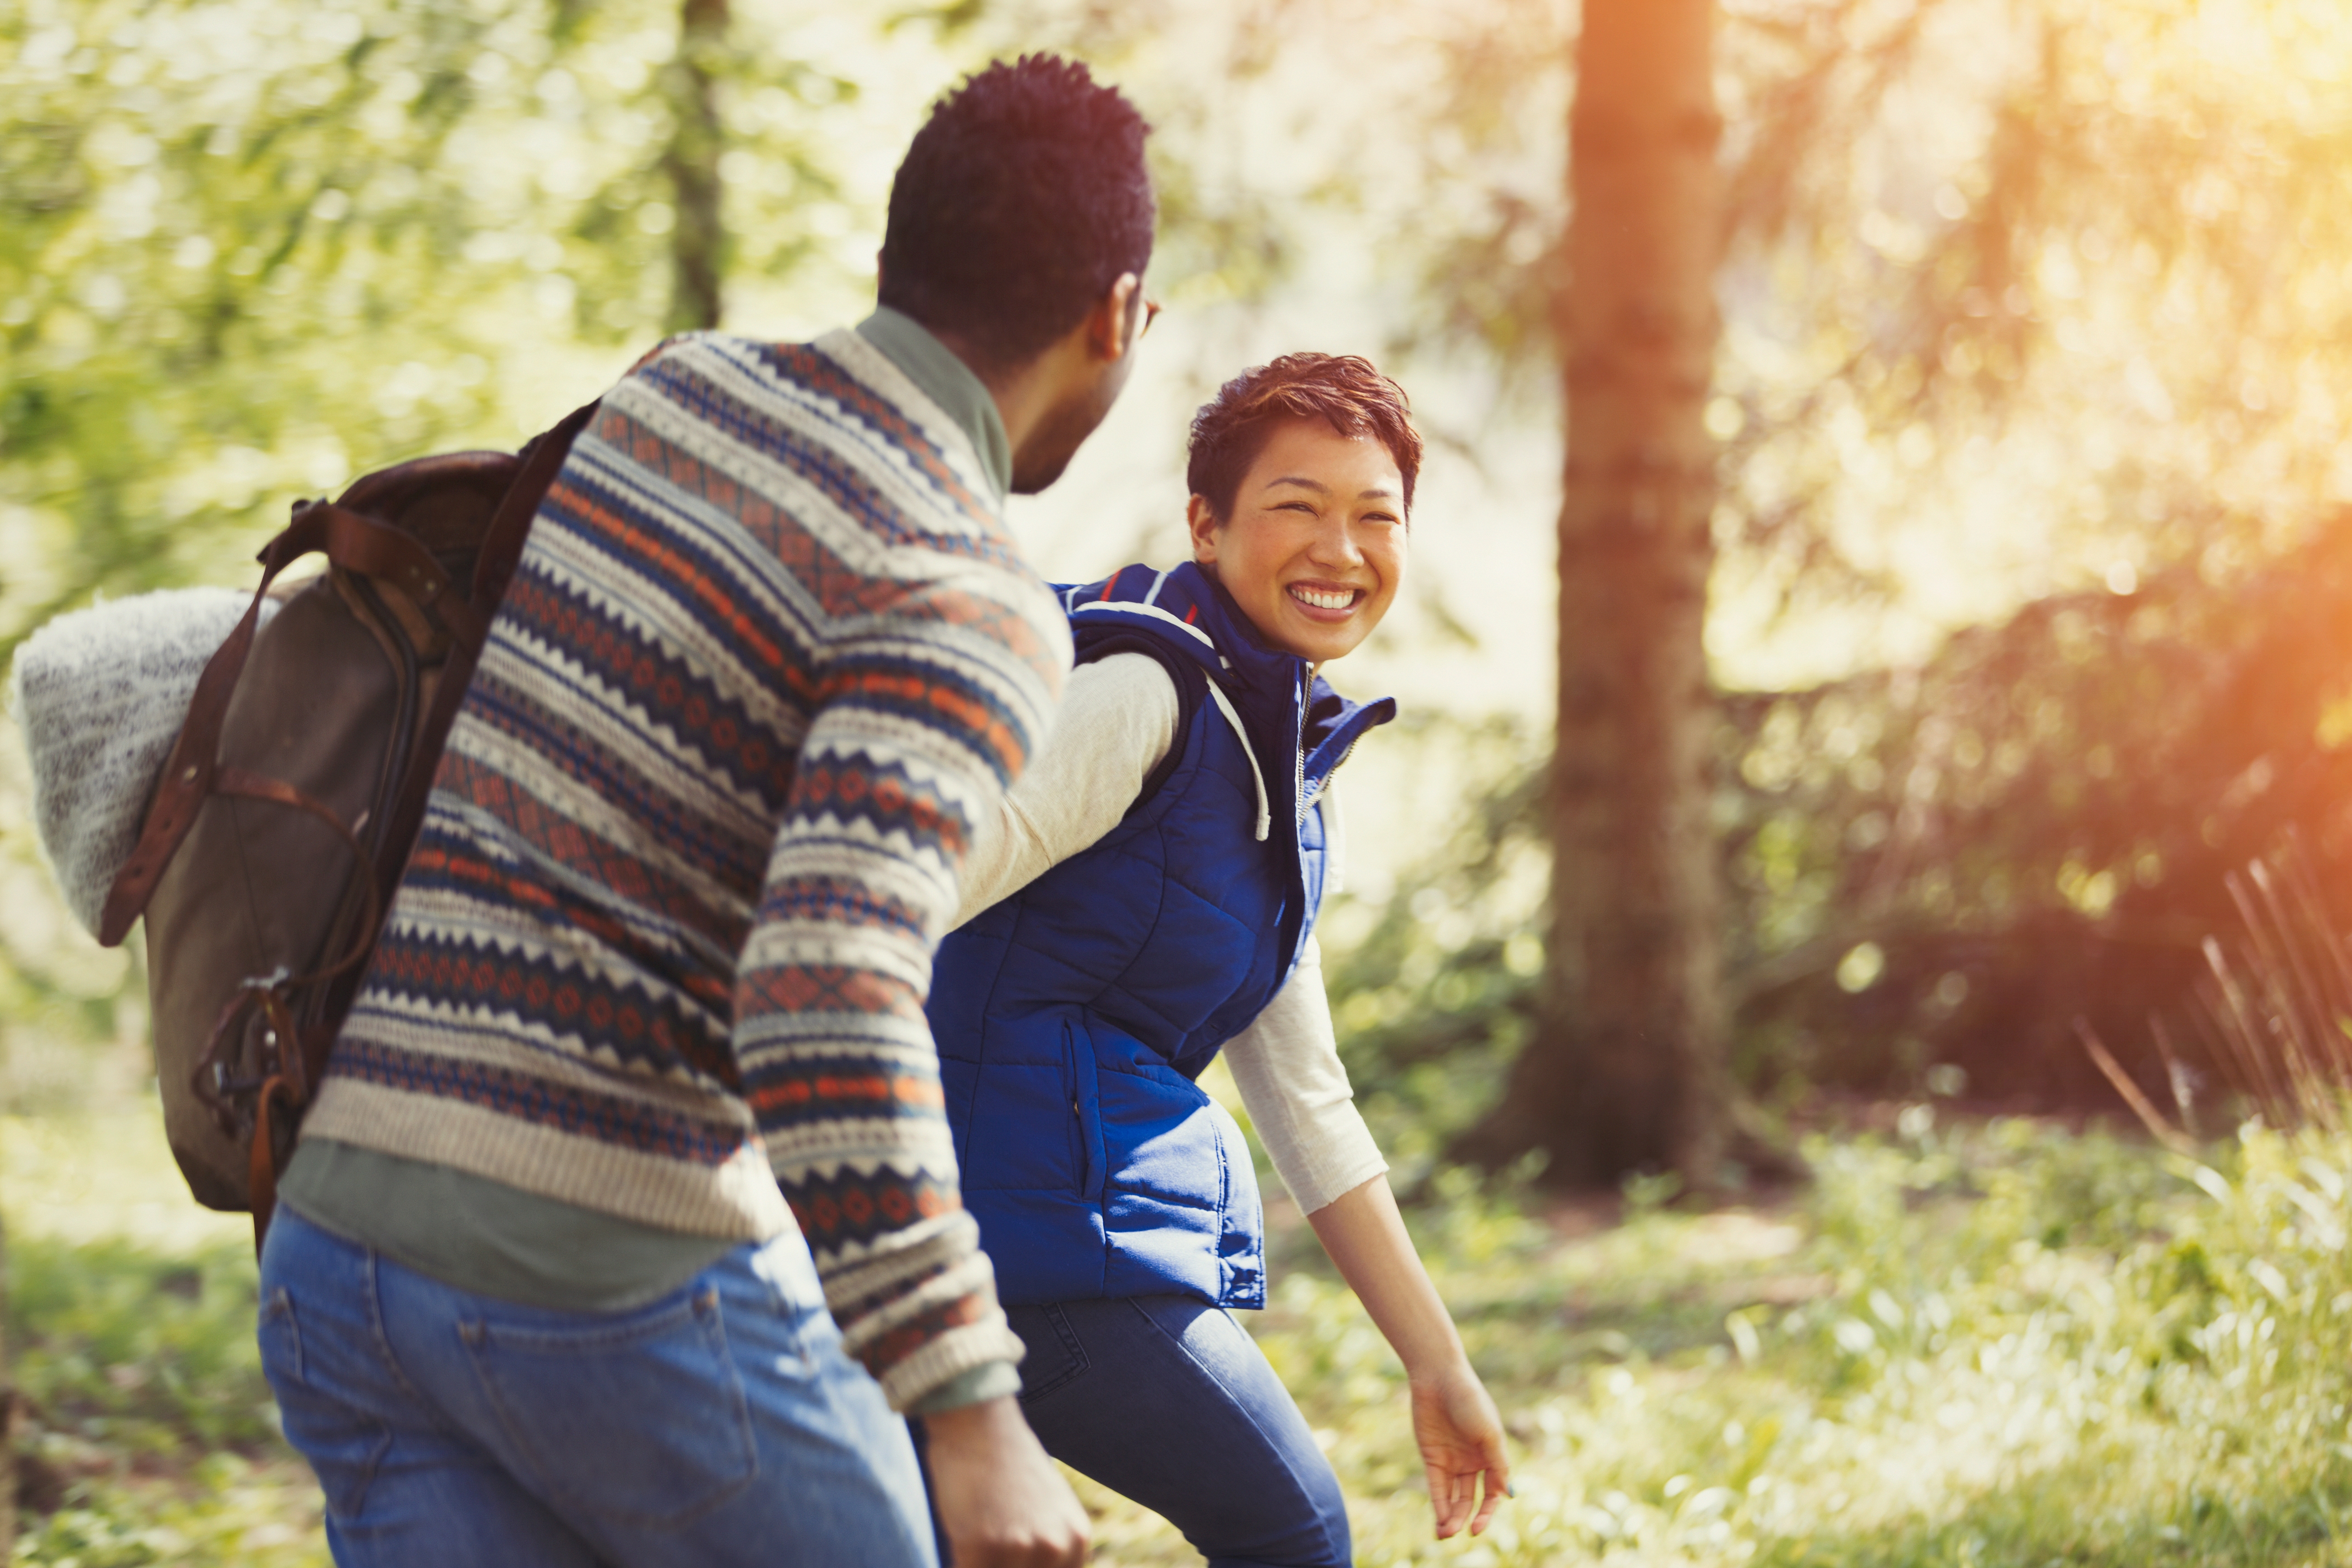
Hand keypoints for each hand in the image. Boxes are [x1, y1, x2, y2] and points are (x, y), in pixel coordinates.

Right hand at [922, 1395, 1089, 1566]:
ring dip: (981, 1562)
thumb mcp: (1051, 1507)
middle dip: (1000, 1565)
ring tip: (976, 1538)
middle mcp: (1055, 1548)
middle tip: (992, 1547)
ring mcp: (1020, 1549)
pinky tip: (960, 1541)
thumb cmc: (1008, 1464)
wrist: (979, 1423)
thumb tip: (1040, 1566)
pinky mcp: (981, 1548)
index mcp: (1076, 1540)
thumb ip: (1053, 1544)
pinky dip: (959, 1561)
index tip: (1011, 1558)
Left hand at [1409, 1361, 1508, 1538]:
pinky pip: (1437, 1487)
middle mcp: (1472, 1461)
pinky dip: (1438, 1505)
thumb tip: (1506, 1495)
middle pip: (1471, 1498)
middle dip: (1466, 1518)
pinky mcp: (1432, 1457)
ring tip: (1445, 1534)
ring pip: (1453, 1497)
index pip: (1492, 1492)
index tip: (1477, 1527)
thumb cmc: (1470, 1402)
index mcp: (1491, 1456)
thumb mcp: (1489, 1434)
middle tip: (1459, 1533)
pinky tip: (1439, 1521)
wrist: (1439, 1378)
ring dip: (1451, 1517)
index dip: (1487, 1512)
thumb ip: (1497, 1465)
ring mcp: (1452, 1460)